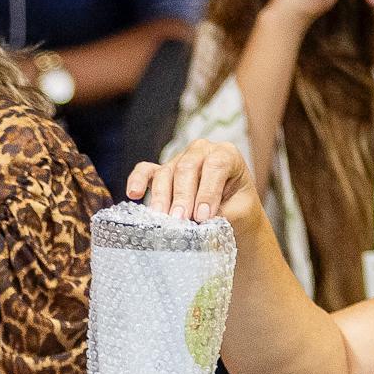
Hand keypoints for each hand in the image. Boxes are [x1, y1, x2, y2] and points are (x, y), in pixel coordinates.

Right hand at [127, 139, 264, 236]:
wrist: (234, 214)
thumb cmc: (239, 209)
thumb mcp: (240, 211)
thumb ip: (222, 213)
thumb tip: (198, 221)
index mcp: (226, 154)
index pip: (216, 165)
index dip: (208, 191)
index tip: (204, 217)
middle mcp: (201, 151)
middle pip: (187, 167)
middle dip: (183, 196)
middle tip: (181, 219)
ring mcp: (179, 160)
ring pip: (166, 172)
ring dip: (163, 197)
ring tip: (163, 218)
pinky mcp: (162, 172)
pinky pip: (146, 171)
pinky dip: (137, 180)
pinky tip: (133, 194)